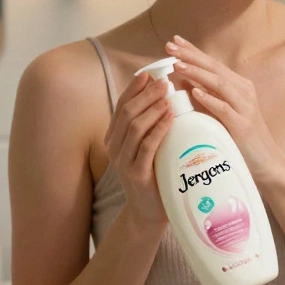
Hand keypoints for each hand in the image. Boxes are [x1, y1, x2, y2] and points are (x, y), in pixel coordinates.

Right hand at [104, 72, 173, 225]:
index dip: (135, 88)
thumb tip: (167, 95)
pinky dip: (159, 128)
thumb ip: (151, 125)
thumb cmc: (155, 174)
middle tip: (165, 81)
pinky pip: (147, 146)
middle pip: (127, 112)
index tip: (150, 73)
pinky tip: (171, 117)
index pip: (122, 106)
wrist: (150, 211)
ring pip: (135, 126)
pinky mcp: (136, 174)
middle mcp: (114, 147)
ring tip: (168, 94)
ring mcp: (123, 161)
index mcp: (115, 137)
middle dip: (146, 94)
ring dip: (152, 107)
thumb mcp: (149, 146)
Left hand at [165, 36, 284, 181]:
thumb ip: (207, 96)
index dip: (194, 51)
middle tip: (170, 47)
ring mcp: (245, 107)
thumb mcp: (223, 112)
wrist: (266, 162)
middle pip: (215, 68)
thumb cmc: (240, 138)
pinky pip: (225, 109)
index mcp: (238, 86)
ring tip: (177, 65)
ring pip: (219, 84)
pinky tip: (195, 92)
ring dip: (197, 73)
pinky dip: (210, 99)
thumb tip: (180, 81)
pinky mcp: (243, 125)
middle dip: (191, 56)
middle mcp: (244, 92)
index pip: (212, 64)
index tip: (174, 41)